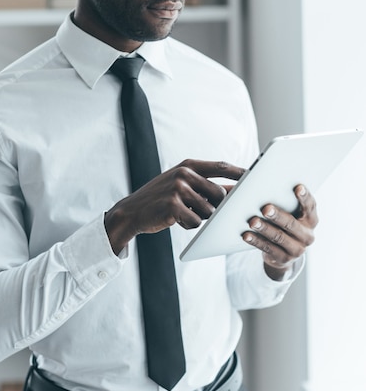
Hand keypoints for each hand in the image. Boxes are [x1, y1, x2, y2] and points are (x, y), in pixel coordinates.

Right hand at [105, 159, 244, 254]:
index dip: (240, 172)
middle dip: (217, 207)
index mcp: (188, 165)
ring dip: (200, 217)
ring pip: (208, 210)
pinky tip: (176, 220)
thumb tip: (235, 192)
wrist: (132, 211)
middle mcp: (184, 173)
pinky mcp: (172, 206)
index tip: (256, 176)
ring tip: (182, 214)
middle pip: (219, 193)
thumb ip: (204, 186)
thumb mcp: (181, 185)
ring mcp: (177, 189)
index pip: (220, 166)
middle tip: (205, 211)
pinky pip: (196, 222)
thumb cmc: (162, 199)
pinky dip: (189, 225)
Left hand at [242, 184, 317, 279]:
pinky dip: (256, 241)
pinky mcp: (283, 259)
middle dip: (278, 216)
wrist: (284, 252)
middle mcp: (307, 235)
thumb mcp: (291, 214)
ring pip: (279, 237)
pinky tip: (246, 235)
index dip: (305, 197)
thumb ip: (285, 202)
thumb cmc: (285, 224)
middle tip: (266, 208)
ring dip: (264, 229)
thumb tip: (266, 184)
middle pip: (291, 224)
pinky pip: (268, 248)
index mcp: (311, 220)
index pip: (310, 207)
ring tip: (252, 222)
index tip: (297, 187)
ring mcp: (297, 249)